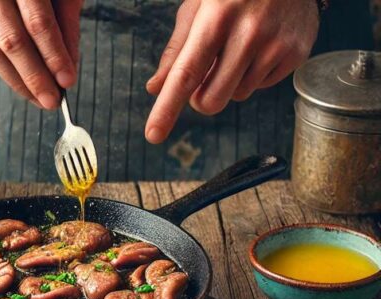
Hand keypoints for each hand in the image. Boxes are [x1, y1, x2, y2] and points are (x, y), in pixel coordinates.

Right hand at [0, 0, 82, 109]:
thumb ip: (66, 22)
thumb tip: (68, 69)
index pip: (37, 22)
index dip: (54, 55)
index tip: (69, 81)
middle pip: (11, 42)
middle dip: (35, 77)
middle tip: (53, 101)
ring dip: (17, 82)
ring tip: (39, 98)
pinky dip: (2, 69)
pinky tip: (21, 81)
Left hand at [145, 0, 319, 142]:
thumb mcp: (199, 7)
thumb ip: (176, 50)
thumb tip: (155, 88)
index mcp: (216, 18)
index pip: (186, 74)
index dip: (167, 107)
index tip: (153, 135)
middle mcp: (249, 32)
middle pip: (212, 100)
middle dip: (200, 99)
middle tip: (203, 76)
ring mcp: (277, 44)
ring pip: (238, 96)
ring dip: (229, 83)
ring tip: (237, 48)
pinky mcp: (297, 53)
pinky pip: (262, 87)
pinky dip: (253, 75)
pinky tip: (258, 48)